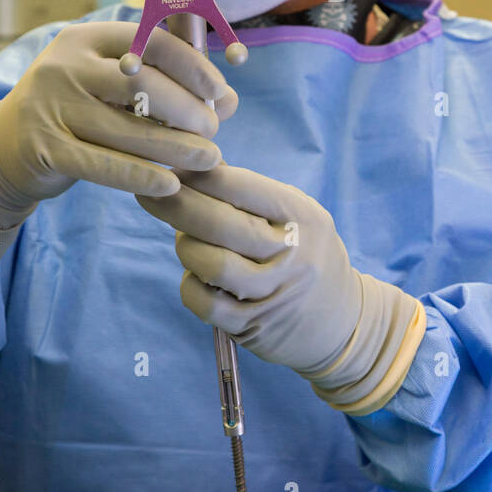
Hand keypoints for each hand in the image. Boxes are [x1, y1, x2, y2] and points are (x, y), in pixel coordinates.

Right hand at [0, 21, 237, 289]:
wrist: (5, 148)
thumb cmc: (76, 111)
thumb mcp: (112, 88)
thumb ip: (167, 86)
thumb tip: (230, 100)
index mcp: (85, 39)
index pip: (149, 41)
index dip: (191, 66)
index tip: (220, 91)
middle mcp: (64, 66)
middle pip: (142, 84)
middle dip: (187, 109)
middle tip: (214, 130)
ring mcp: (51, 107)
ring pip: (127, 129)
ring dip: (175, 147)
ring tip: (209, 159)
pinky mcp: (46, 149)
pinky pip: (103, 165)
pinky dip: (141, 176)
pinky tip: (171, 185)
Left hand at [135, 164, 425, 413]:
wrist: (343, 322)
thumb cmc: (307, 255)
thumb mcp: (298, 218)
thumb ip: (253, 197)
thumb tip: (194, 168)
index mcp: (302, 217)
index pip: (242, 187)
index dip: (200, 174)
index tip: (171, 164)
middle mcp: (292, 254)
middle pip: (222, 224)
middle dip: (176, 204)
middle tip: (148, 192)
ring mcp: (274, 294)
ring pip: (211, 263)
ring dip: (186, 247)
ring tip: (186, 239)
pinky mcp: (254, 326)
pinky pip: (205, 302)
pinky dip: (189, 284)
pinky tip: (195, 275)